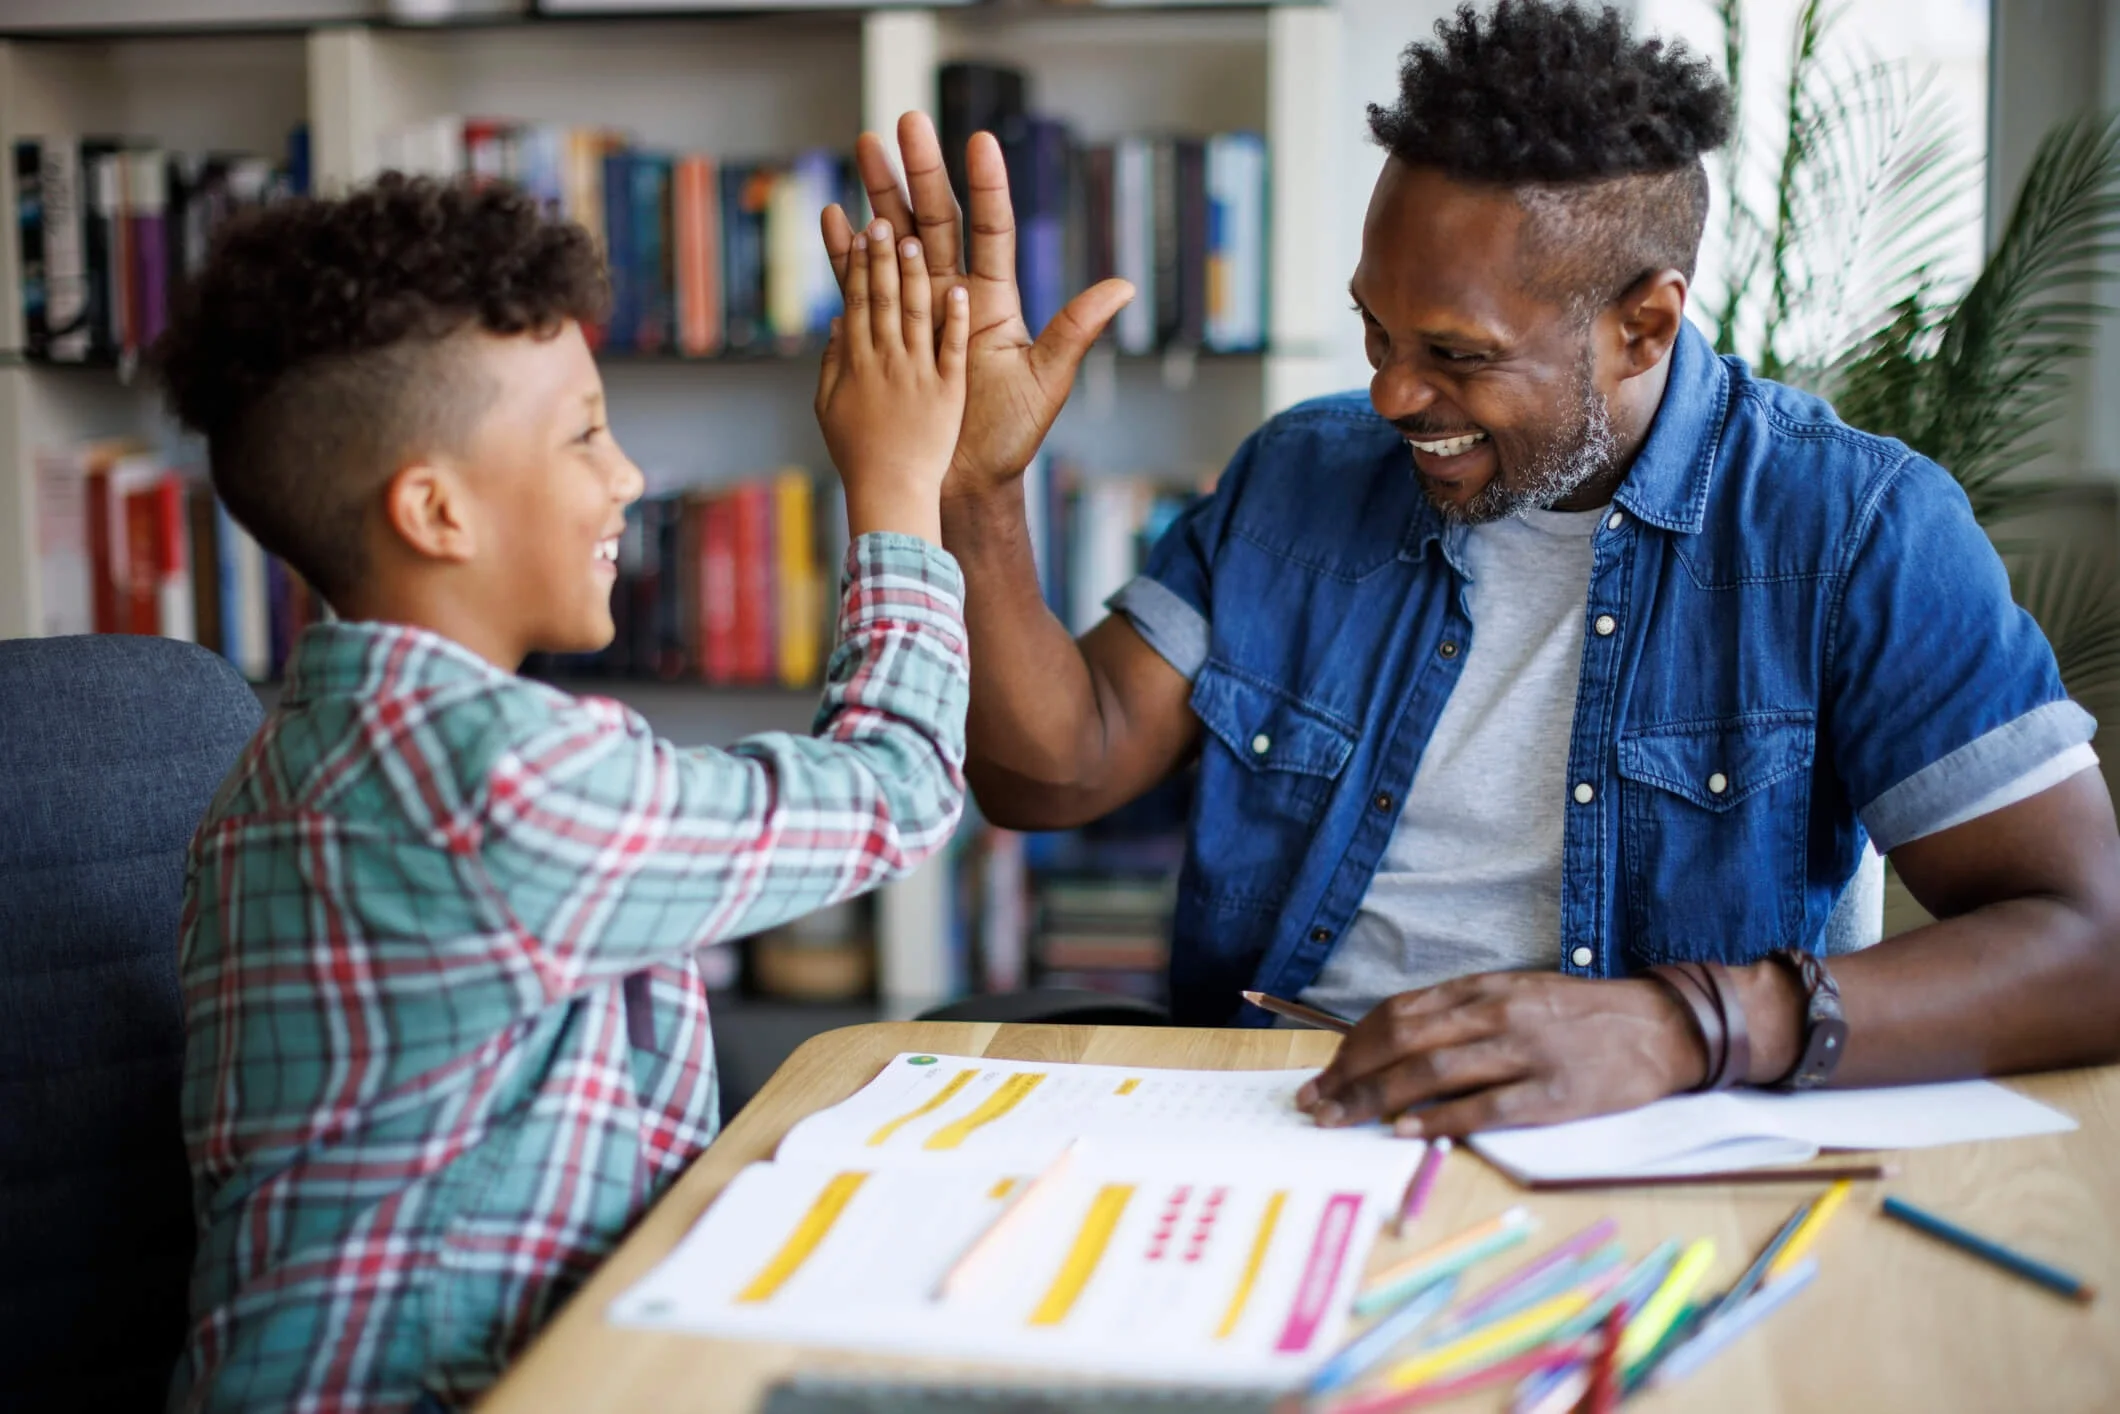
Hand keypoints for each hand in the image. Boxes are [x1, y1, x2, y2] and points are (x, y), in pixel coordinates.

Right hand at [814, 219, 969, 543]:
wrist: (894, 498)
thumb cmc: (860, 458)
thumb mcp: (829, 410)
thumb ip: (833, 364)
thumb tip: (837, 323)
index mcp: (859, 362)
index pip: (860, 300)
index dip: (859, 264)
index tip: (859, 229)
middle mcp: (889, 361)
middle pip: (884, 297)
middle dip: (883, 256)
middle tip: (882, 218)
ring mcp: (919, 375)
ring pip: (915, 314)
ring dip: (914, 276)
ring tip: (915, 239)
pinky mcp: (947, 393)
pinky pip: (951, 351)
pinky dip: (954, 323)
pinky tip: (958, 294)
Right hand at [820, 112, 1134, 501]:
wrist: (964, 480)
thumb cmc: (1009, 436)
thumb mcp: (1046, 381)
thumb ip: (1075, 331)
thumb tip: (1123, 287)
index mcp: (992, 299)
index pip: (990, 228)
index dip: (987, 186)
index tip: (979, 140)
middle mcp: (953, 294)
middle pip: (935, 219)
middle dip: (919, 171)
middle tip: (905, 122)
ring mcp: (916, 310)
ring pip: (895, 240)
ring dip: (879, 194)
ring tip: (864, 147)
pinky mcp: (886, 333)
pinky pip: (862, 285)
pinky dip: (846, 253)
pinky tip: (836, 217)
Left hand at [1294, 973, 1708, 1137]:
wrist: (1661, 1026)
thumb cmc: (1580, 1015)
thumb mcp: (1515, 994)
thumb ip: (1461, 1014)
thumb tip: (1395, 1043)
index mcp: (1484, 989)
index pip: (1398, 1014)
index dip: (1352, 1046)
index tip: (1324, 1074)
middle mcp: (1497, 1014)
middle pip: (1403, 1043)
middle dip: (1350, 1075)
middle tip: (1316, 1104)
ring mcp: (1525, 1053)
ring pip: (1433, 1073)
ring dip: (1377, 1098)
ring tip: (1343, 1120)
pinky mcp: (1553, 1093)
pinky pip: (1485, 1107)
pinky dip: (1440, 1119)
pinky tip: (1405, 1131)